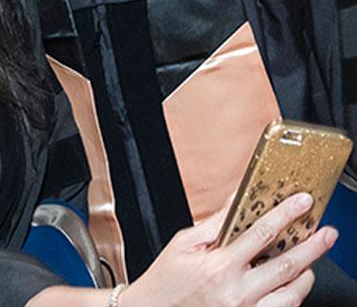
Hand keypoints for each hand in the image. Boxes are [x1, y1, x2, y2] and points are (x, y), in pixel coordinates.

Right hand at [121, 192, 337, 306]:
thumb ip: (216, 222)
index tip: (302, 202)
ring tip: (311, 259)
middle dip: (312, 246)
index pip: (261, 233)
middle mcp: (236, 292)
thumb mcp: (185, 243)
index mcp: (219, 266)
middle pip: (286, 266)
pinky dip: (293, 295)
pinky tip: (293, 282)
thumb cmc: (167, 279)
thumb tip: (237, 200)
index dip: (285, 215)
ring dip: (307, 273)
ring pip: (291, 294)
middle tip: (327, 233)